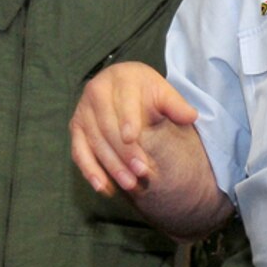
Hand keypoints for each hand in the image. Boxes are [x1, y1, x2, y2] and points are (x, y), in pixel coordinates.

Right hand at [70, 62, 198, 196]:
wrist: (122, 84)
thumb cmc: (146, 90)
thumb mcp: (163, 91)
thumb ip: (175, 104)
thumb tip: (191, 116)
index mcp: (120, 79)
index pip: (124, 101)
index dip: (127, 120)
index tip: (132, 138)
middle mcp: (95, 92)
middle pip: (107, 126)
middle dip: (124, 152)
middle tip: (141, 172)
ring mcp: (82, 111)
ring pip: (94, 142)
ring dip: (111, 166)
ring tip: (129, 184)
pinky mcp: (75, 129)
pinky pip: (79, 152)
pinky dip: (90, 171)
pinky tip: (104, 188)